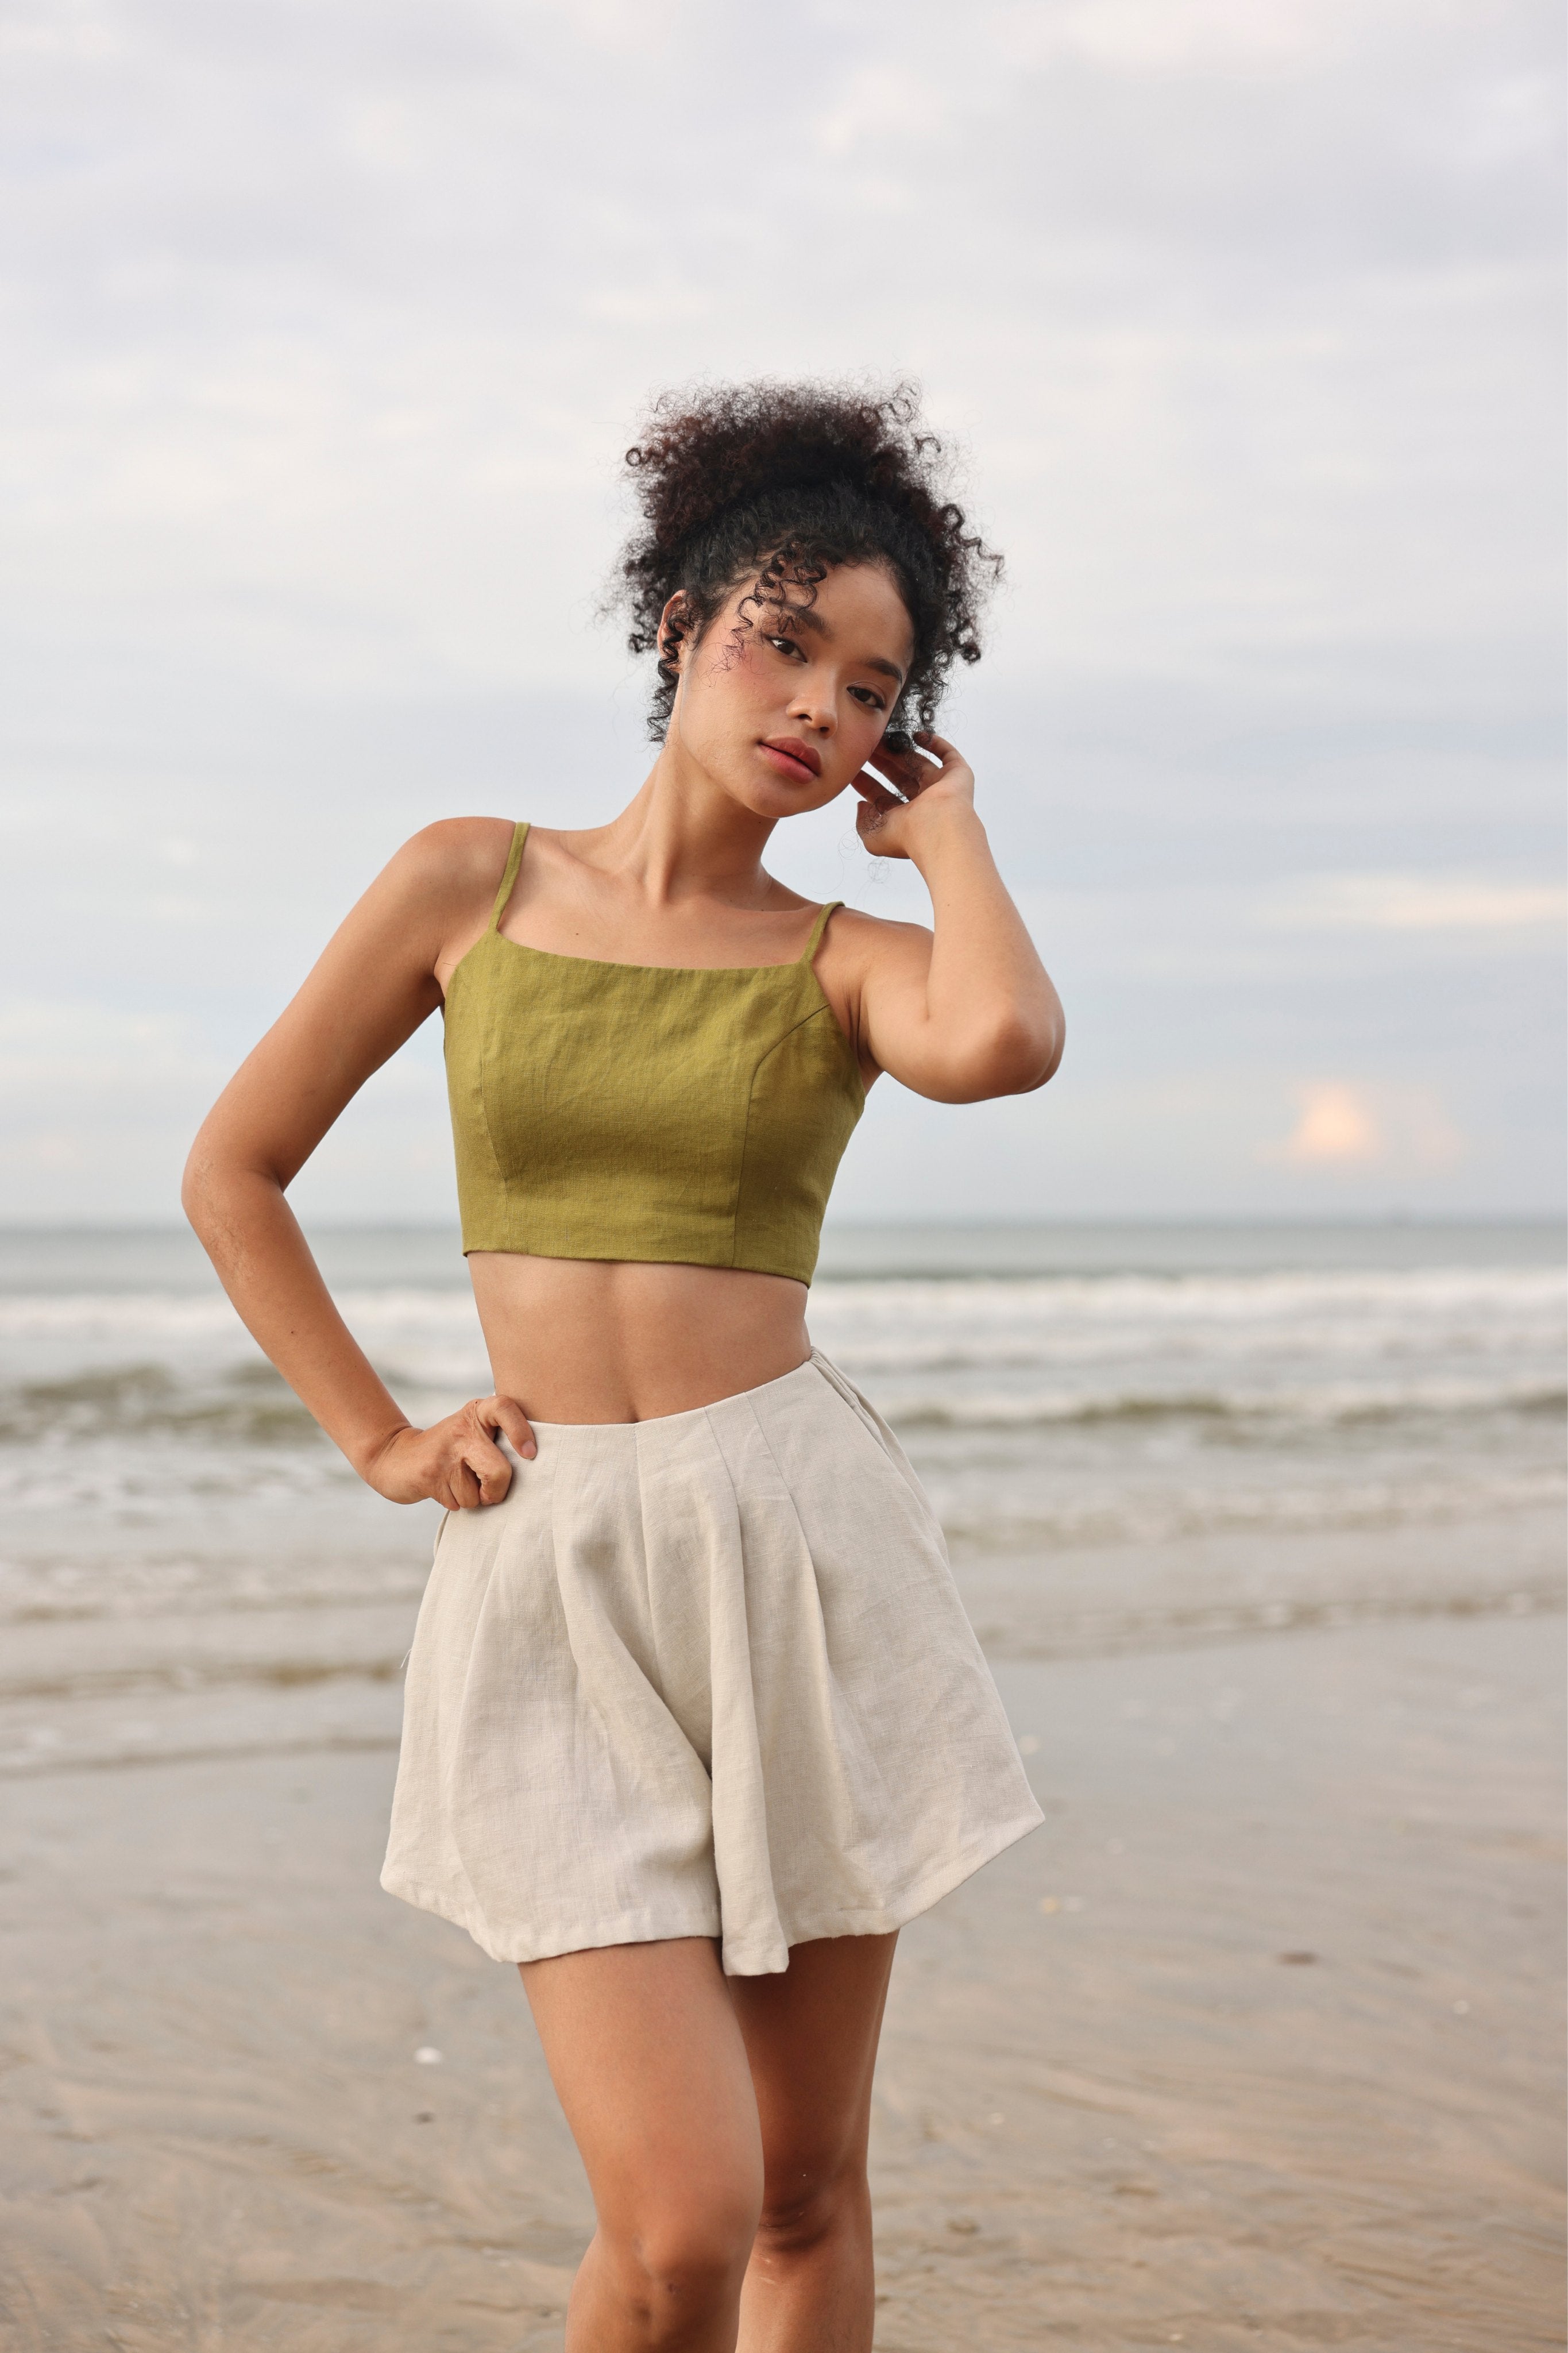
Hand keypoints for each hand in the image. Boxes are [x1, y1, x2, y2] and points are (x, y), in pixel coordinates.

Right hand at [365, 1394, 535, 1507]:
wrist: (397, 1458)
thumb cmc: (452, 1451)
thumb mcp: (475, 1433)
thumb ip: (502, 1440)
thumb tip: (542, 1465)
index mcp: (478, 1412)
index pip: (504, 1407)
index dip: (521, 1430)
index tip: (530, 1454)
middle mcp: (463, 1428)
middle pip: (499, 1471)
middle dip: (497, 1491)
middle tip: (488, 1489)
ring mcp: (445, 1452)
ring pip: (477, 1495)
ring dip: (471, 1497)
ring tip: (456, 1480)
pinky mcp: (430, 1475)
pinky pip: (459, 1503)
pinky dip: (455, 1502)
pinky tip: (443, 1486)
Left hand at [851, 730, 975, 861]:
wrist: (937, 828)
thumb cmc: (907, 836)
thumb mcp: (873, 837)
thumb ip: (863, 823)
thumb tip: (862, 806)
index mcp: (906, 819)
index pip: (884, 797)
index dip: (868, 783)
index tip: (854, 769)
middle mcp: (924, 803)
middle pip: (899, 777)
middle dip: (883, 763)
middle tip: (867, 748)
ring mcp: (941, 788)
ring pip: (919, 763)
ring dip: (901, 751)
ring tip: (883, 738)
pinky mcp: (957, 774)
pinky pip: (947, 754)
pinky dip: (935, 742)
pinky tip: (916, 735)